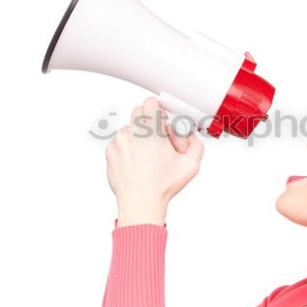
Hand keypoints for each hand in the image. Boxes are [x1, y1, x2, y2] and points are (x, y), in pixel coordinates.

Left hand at [105, 96, 204, 226]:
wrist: (140, 203)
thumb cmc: (163, 186)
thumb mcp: (191, 165)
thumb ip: (196, 144)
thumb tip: (189, 135)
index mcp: (152, 132)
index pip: (150, 103)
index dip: (158, 110)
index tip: (162, 120)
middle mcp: (132, 133)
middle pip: (138, 111)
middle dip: (148, 121)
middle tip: (157, 138)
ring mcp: (118, 142)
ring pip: (129, 128)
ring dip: (138, 137)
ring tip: (146, 157)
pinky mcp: (110, 151)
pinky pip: (119, 142)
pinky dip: (127, 148)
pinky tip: (136, 163)